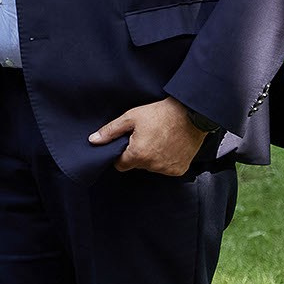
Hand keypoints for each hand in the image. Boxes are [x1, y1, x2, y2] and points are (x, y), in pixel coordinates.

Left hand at [90, 98, 210, 175]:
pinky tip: (168, 146)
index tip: (126, 144)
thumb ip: (110, 131)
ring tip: (157, 139)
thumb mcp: (130, 118)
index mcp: (138, 154)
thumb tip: (93, 141)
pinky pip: (165, 168)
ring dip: (151, 157)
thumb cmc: (160, 114)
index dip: (121, 154)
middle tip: (144, 137)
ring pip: (151, 167)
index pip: (120, 165)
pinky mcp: (179, 170)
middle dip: (137, 154)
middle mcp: (153, 165)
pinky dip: (165, 160)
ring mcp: (167, 169)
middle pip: (136, 165)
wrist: (190, 115)